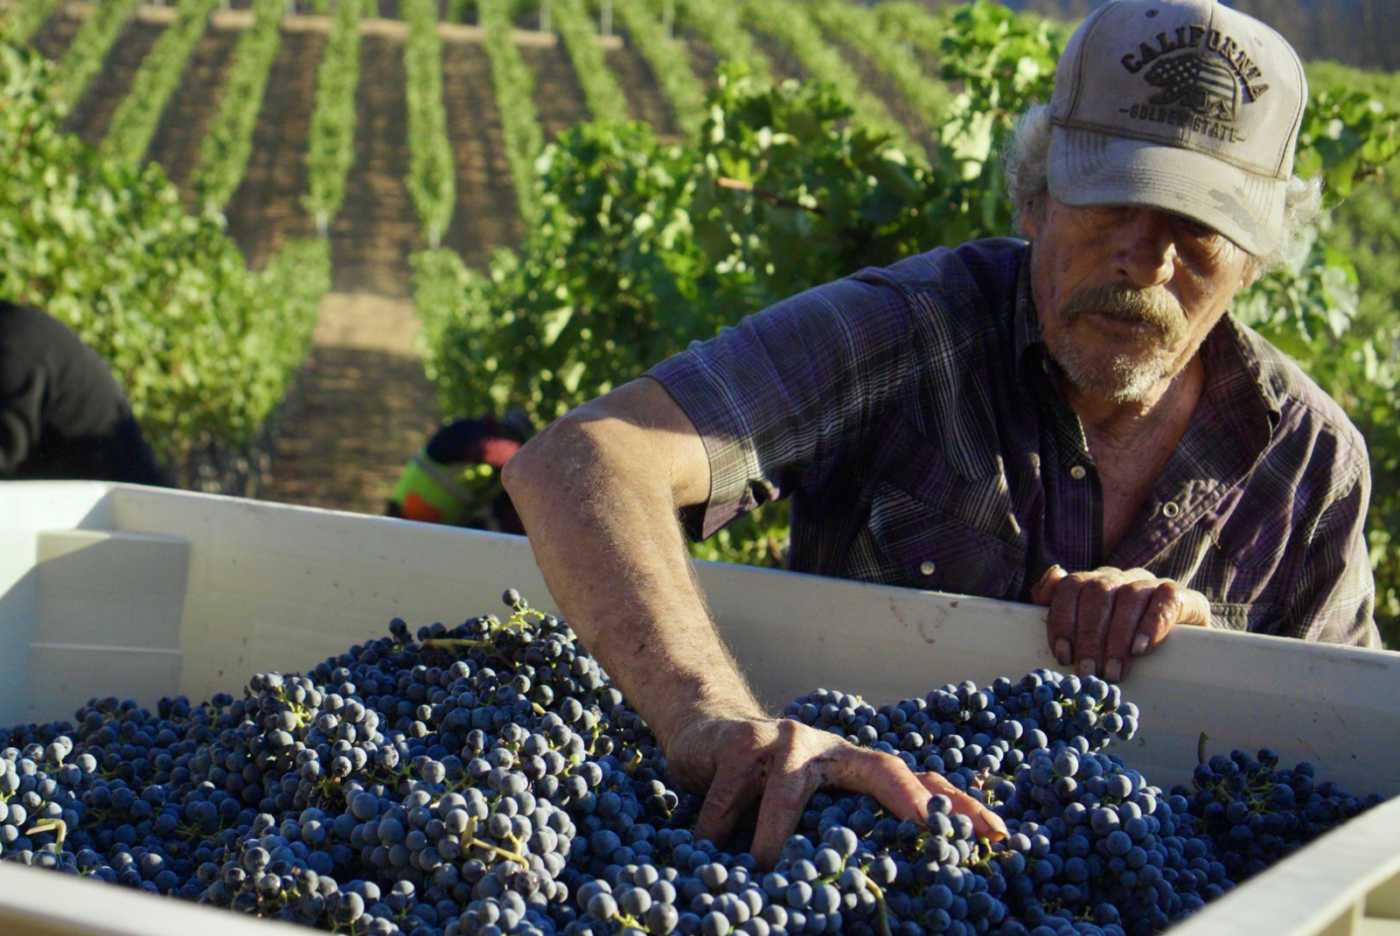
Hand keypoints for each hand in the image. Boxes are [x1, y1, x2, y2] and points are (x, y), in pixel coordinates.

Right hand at [665, 713, 1006, 867]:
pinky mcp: (742, 743)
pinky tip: (706, 850)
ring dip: (773, 841)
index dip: (956, 806)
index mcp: (851, 765)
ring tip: (763, 872)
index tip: (996, 836)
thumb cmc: (759, 787)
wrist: (702, 730)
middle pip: (883, 770)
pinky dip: (716, 832)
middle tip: (929, 828)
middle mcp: (828, 747)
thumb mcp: (801, 806)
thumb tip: (876, 895)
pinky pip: (734, 798)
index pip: (913, 780)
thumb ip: (833, 832)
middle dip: (910, 799)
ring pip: (790, 797)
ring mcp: (786, 739)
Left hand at [1031, 565, 1210, 680]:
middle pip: (1097, 594)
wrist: (1182, 647)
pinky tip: (1141, 649)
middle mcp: (1120, 578)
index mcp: (1094, 583)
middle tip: (1088, 671)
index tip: (1063, 655)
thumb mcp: (1090, 630)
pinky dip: (1150, 624)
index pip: (1070, 587)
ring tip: (1114, 671)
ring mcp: (1150, 584)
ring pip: (1129, 596)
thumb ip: (1062, 606)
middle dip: (1089, 636)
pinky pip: (1165, 600)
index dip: (1062, 619)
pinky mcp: (1180, 595)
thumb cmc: (1124, 642)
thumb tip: (1048, 582)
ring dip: (1117, 637)